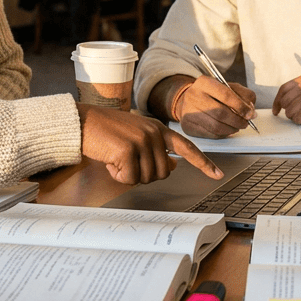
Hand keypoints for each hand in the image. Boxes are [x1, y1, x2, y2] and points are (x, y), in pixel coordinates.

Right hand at [78, 103, 222, 183]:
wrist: (82, 122)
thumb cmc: (106, 131)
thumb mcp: (136, 136)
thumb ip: (156, 149)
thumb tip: (172, 166)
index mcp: (158, 129)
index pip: (187, 146)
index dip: (203, 162)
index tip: (218, 174)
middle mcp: (154, 133)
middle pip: (162, 173)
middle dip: (143, 174)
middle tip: (126, 162)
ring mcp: (142, 140)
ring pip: (146, 178)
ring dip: (128, 174)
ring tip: (115, 157)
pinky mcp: (128, 150)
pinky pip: (130, 179)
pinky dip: (117, 175)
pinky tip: (109, 160)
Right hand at [172, 76, 256, 137]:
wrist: (189, 100)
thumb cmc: (212, 94)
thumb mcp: (228, 87)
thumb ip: (243, 96)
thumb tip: (251, 112)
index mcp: (204, 82)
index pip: (225, 95)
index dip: (241, 106)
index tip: (250, 114)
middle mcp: (193, 96)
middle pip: (220, 113)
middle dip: (237, 120)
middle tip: (246, 123)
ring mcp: (188, 112)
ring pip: (216, 126)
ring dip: (232, 129)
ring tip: (238, 127)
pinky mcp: (188, 126)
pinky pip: (210, 134)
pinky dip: (223, 134)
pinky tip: (227, 129)